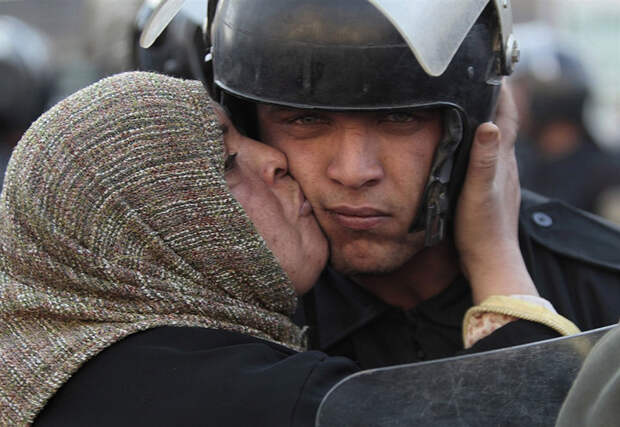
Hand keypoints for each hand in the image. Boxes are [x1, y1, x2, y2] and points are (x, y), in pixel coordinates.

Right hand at [454, 85, 537, 303]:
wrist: (488, 259)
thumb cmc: (481, 228)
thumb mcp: (479, 192)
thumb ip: (484, 159)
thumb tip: (490, 124)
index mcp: (503, 161)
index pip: (508, 117)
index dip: (502, 93)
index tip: (492, 70)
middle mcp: (504, 166)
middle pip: (501, 125)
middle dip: (491, 101)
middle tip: (472, 83)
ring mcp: (498, 178)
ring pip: (492, 142)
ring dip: (483, 122)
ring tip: (464, 108)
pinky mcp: (490, 190)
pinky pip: (484, 158)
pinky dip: (477, 145)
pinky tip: (463, 150)